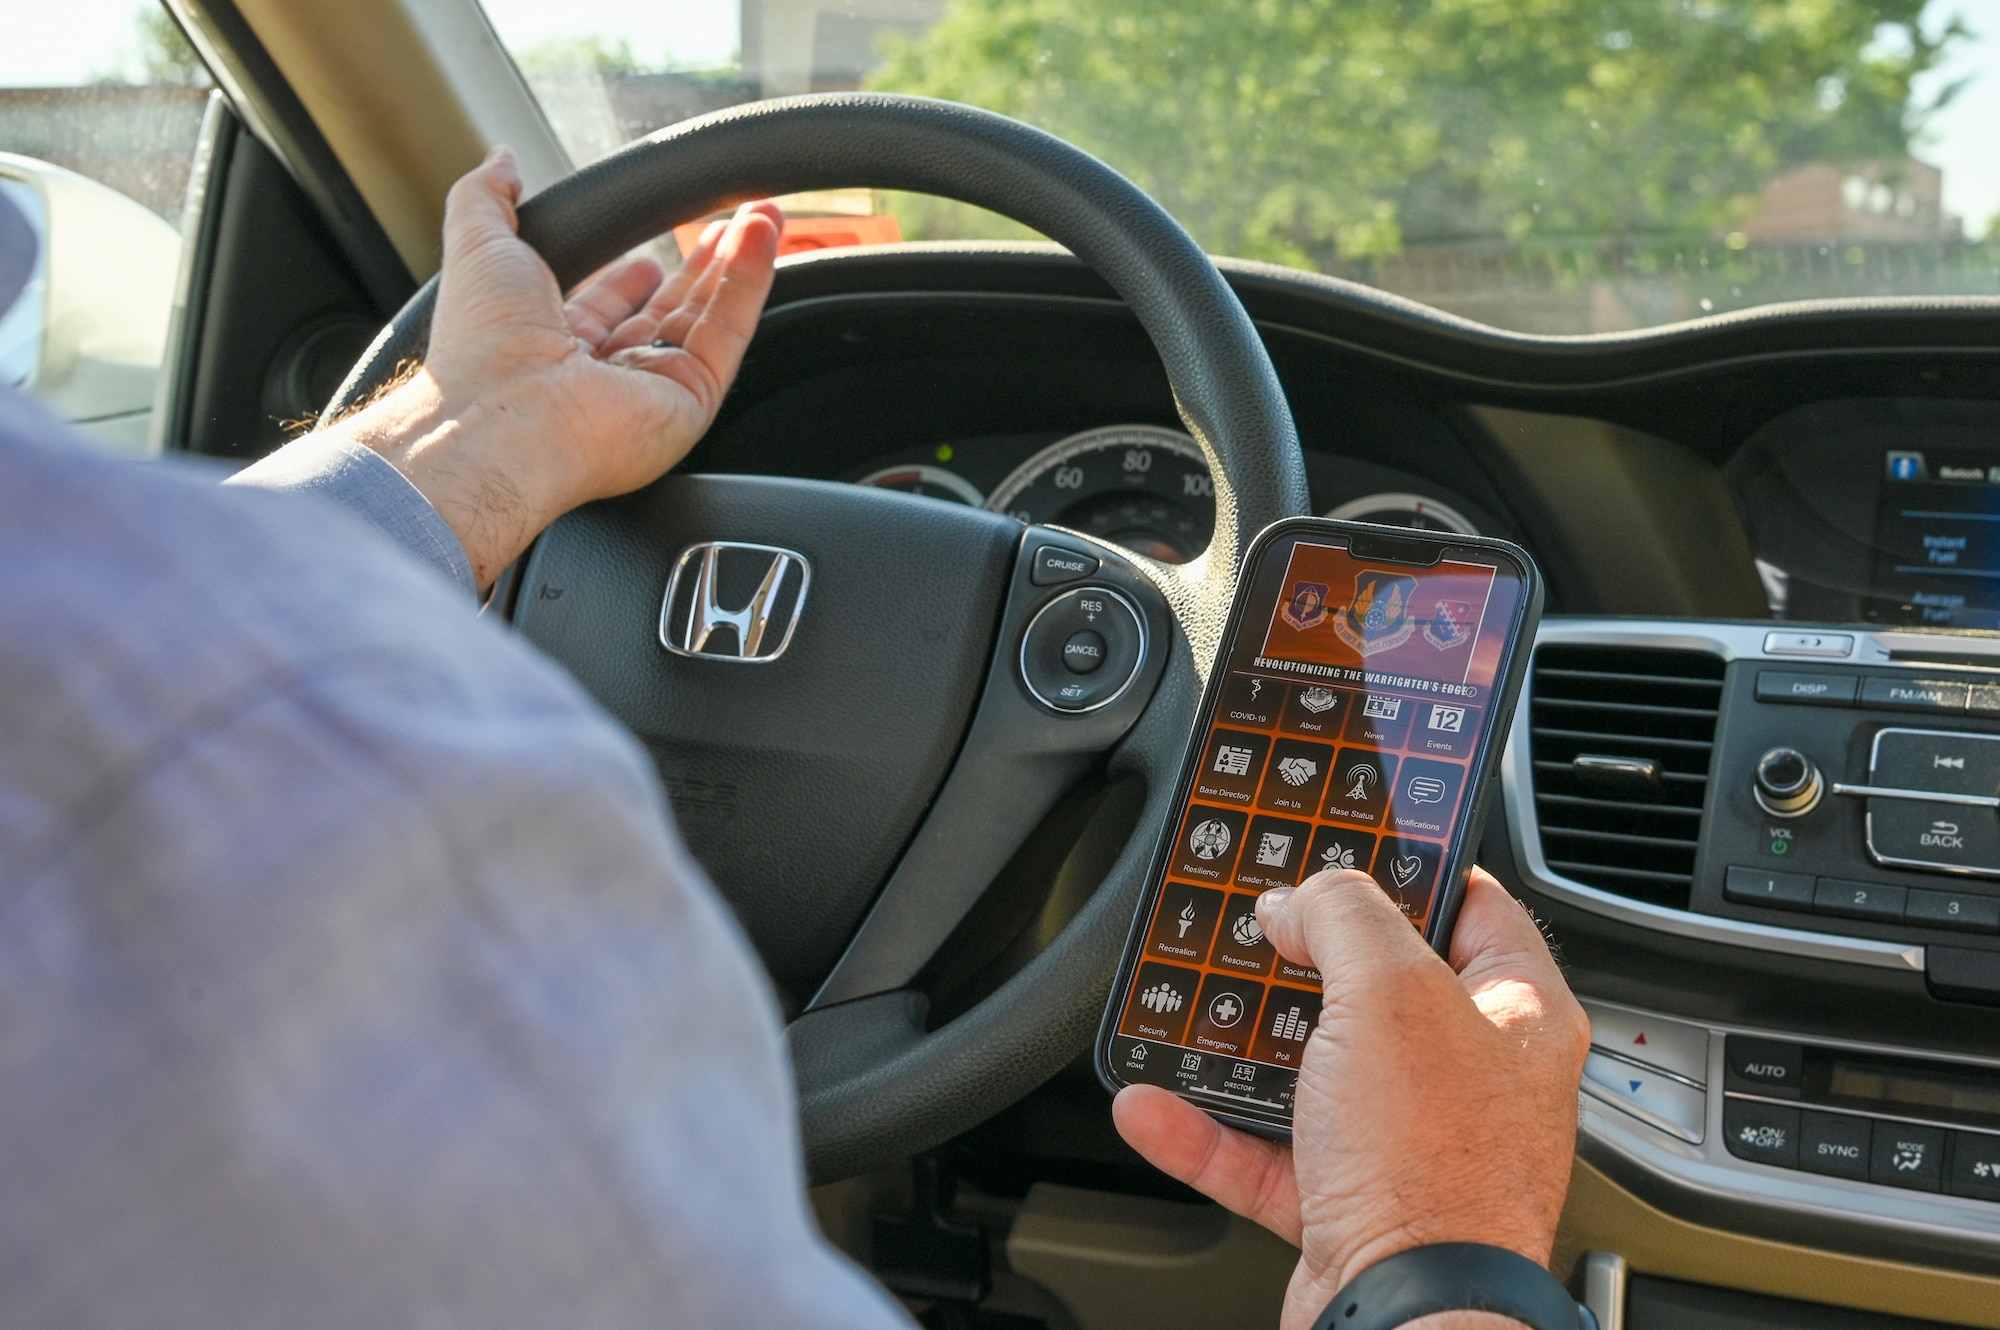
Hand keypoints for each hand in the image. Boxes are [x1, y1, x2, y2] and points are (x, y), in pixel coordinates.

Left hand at [325, 146, 783, 590]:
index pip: (603, 307)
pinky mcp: (690, 400)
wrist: (506, 414)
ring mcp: (650, 390)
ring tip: (763, 217)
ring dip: (736, 265)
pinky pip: (727, 335)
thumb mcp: (477, 243)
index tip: (651, 249)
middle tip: (728, 227)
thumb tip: (501, 160)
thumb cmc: (485, 344)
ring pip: (704, 319)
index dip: (629, 277)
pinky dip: (749, 283)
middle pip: (665, 313)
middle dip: (699, 266)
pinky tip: (762, 238)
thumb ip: (486, 197)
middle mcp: (602, 375)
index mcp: (549, 345)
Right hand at [1113, 868, 1588, 1329]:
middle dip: (1307, 958)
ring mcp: (1410, 1145)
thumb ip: (1342, 916)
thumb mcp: (1387, 992)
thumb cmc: (1434, 1170)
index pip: (1476, 905)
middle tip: (1259, 925)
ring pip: (1316, 1071)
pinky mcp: (1350, 1204)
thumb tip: (1301, 898)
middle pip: (1383, 989)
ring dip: (1245, 1044)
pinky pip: (1267, 1152)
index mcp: (1517, 1015)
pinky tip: (1155, 1103)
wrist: (1405, 1316)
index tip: (1351, 839)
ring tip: (1194, 1007)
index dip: (1413, 865)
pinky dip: (1207, 1129)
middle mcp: (1472, 1080)